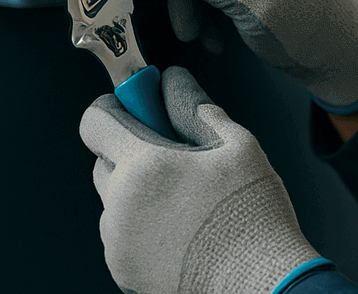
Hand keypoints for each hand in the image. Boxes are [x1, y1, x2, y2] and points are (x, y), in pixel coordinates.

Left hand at [80, 66, 326, 293]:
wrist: (261, 283)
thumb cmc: (252, 218)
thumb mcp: (237, 146)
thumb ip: (197, 109)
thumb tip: (175, 83)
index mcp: (144, 167)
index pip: (96, 122)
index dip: (116, 107)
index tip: (137, 107)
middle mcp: (120, 206)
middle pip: (103, 161)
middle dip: (132, 151)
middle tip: (176, 157)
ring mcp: (118, 243)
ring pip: (114, 200)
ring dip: (138, 191)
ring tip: (186, 201)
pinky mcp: (123, 271)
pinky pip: (123, 234)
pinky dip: (143, 225)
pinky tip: (182, 228)